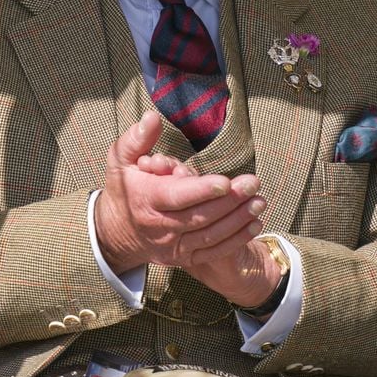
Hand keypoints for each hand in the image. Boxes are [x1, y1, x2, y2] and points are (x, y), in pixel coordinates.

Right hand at [94, 111, 265, 279]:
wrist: (116, 231)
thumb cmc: (124, 187)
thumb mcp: (121, 158)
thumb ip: (137, 138)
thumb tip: (153, 117)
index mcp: (146, 199)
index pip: (176, 196)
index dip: (201, 190)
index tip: (226, 181)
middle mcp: (160, 227)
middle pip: (200, 216)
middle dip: (229, 201)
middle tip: (253, 183)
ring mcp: (172, 246)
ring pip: (210, 235)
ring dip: (238, 220)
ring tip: (260, 201)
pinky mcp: (183, 258)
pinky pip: (213, 252)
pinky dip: (236, 240)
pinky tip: (255, 225)